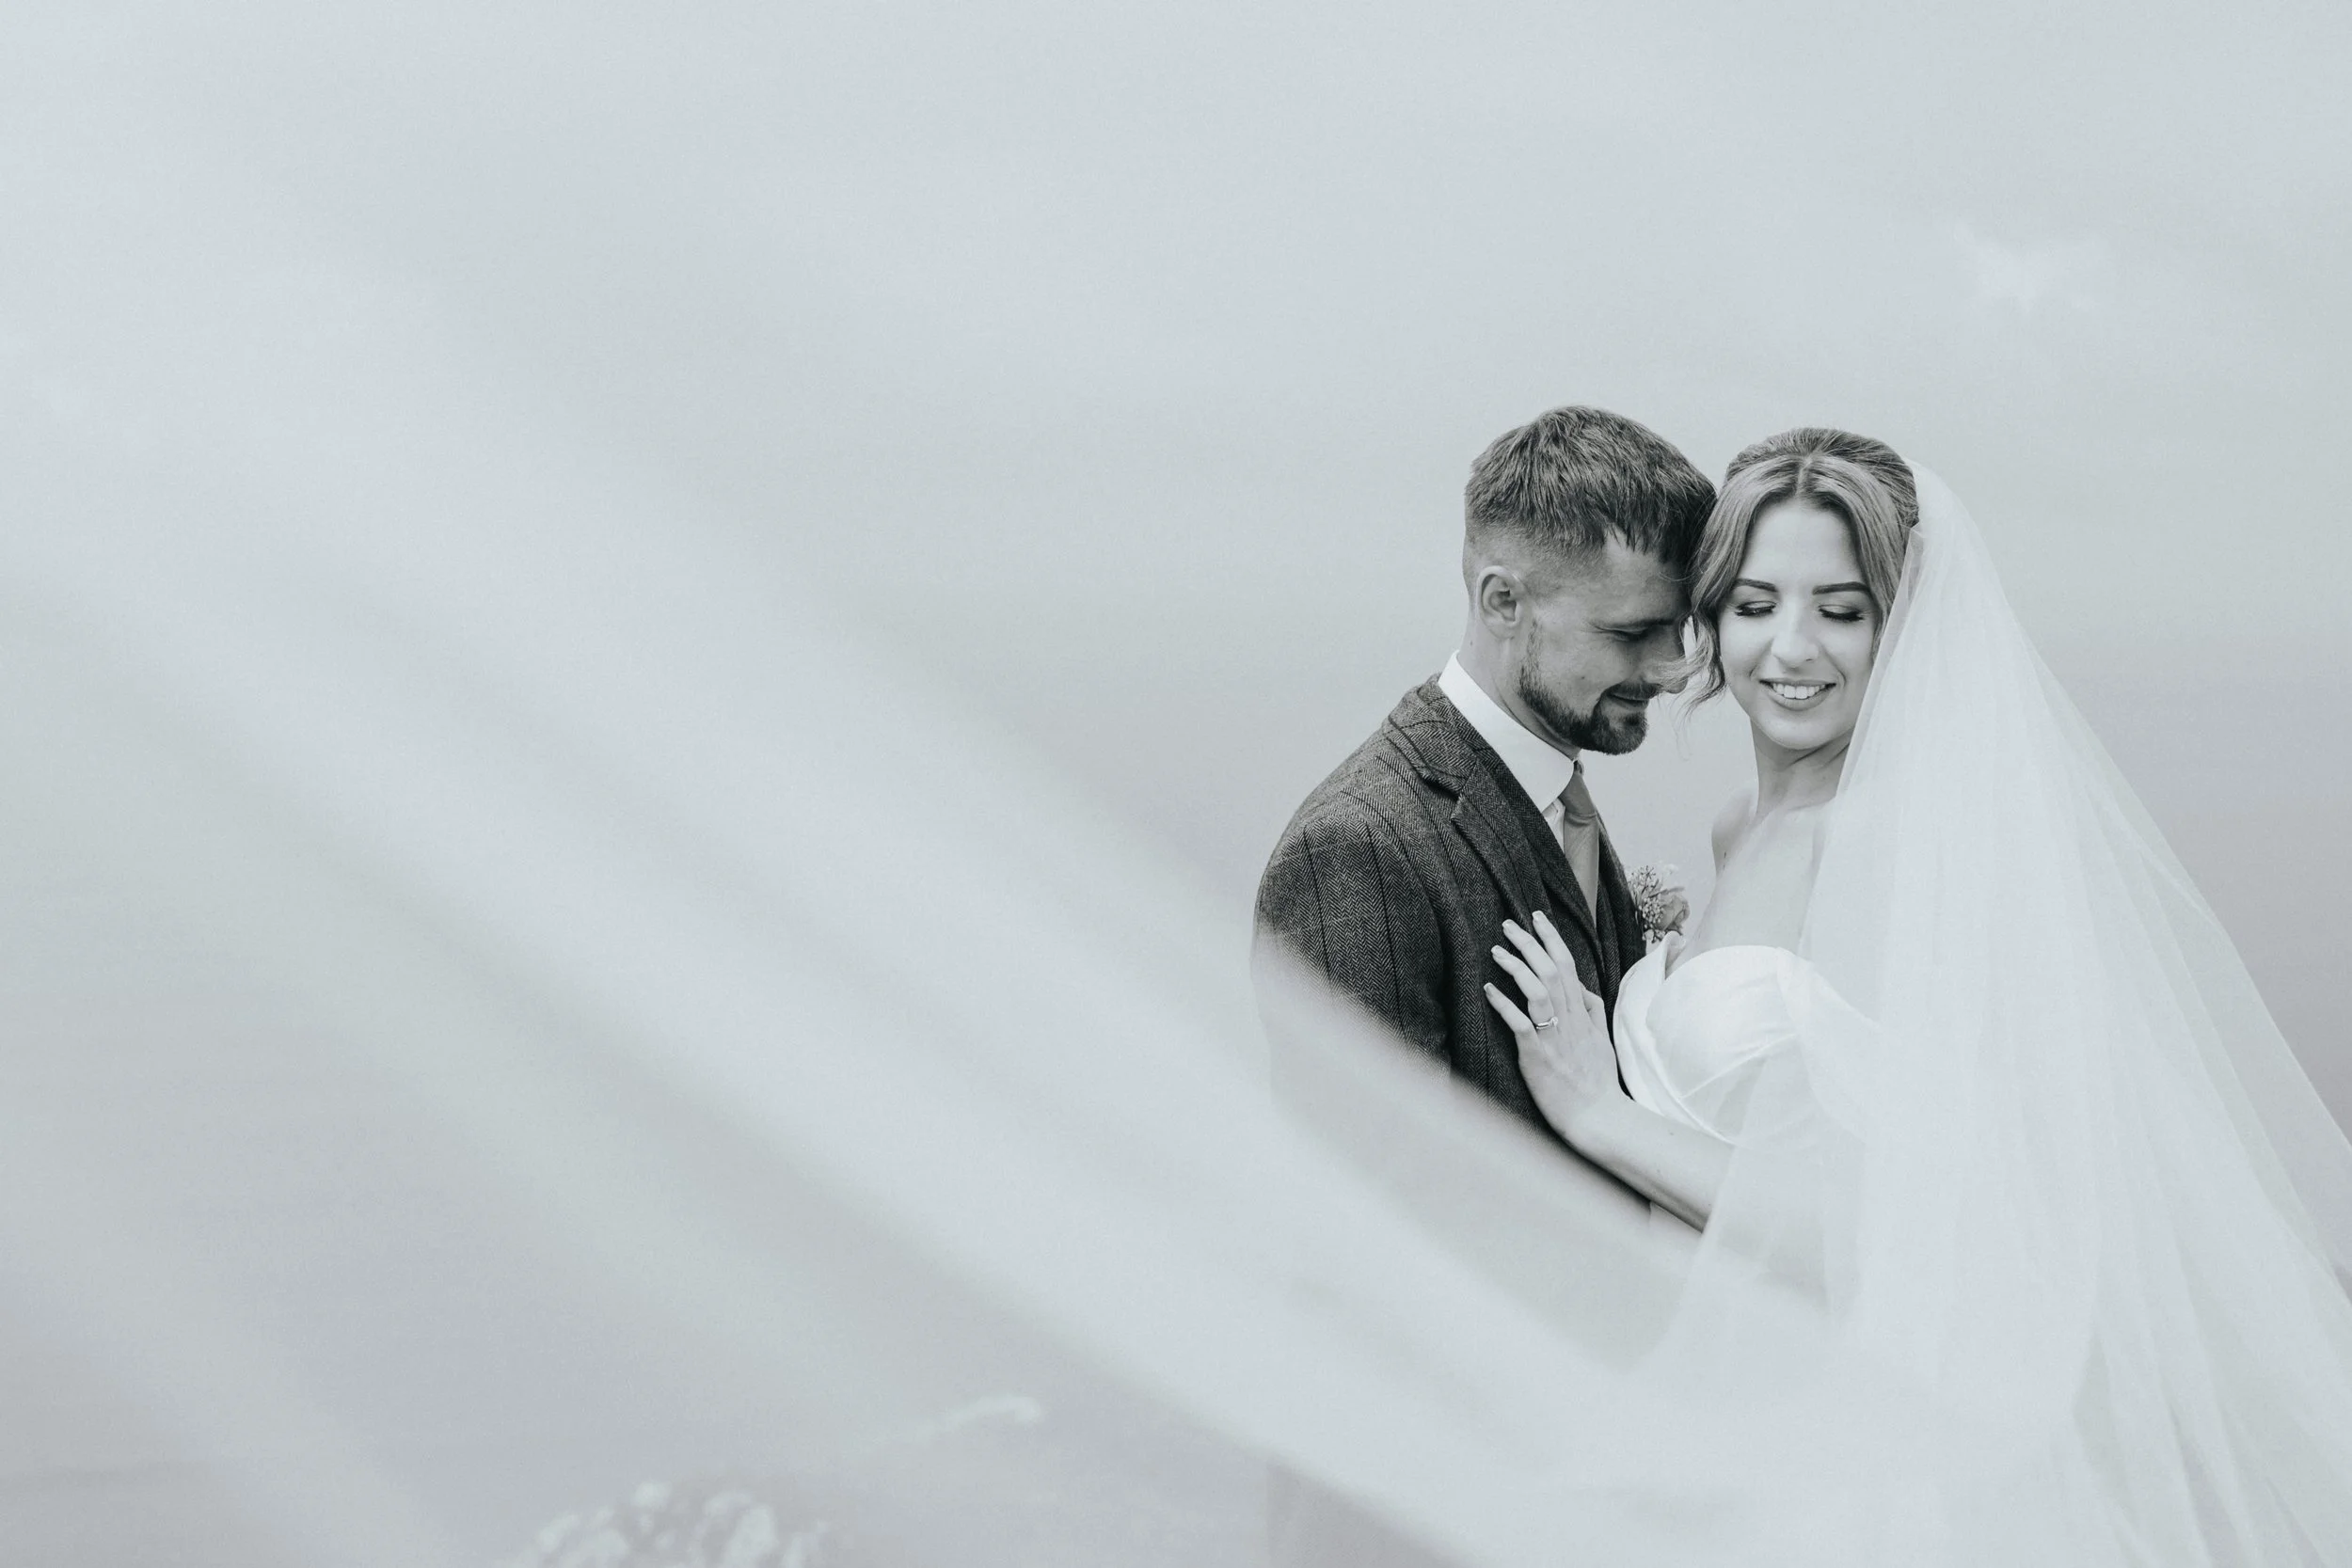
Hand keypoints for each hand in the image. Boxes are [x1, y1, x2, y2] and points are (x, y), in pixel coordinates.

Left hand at [1484, 912, 1619, 1144]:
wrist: (1598, 1117)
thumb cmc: (1598, 1082)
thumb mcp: (1602, 1041)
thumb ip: (1594, 1012)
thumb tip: (1585, 988)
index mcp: (1583, 1014)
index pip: (1568, 966)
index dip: (1552, 939)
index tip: (1537, 918)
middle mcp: (1570, 1020)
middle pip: (1552, 970)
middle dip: (1530, 943)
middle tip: (1508, 923)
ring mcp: (1554, 1037)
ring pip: (1538, 991)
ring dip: (1516, 967)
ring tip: (1496, 950)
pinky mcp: (1538, 1056)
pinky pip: (1521, 1024)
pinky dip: (1505, 1004)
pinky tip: (1488, 989)